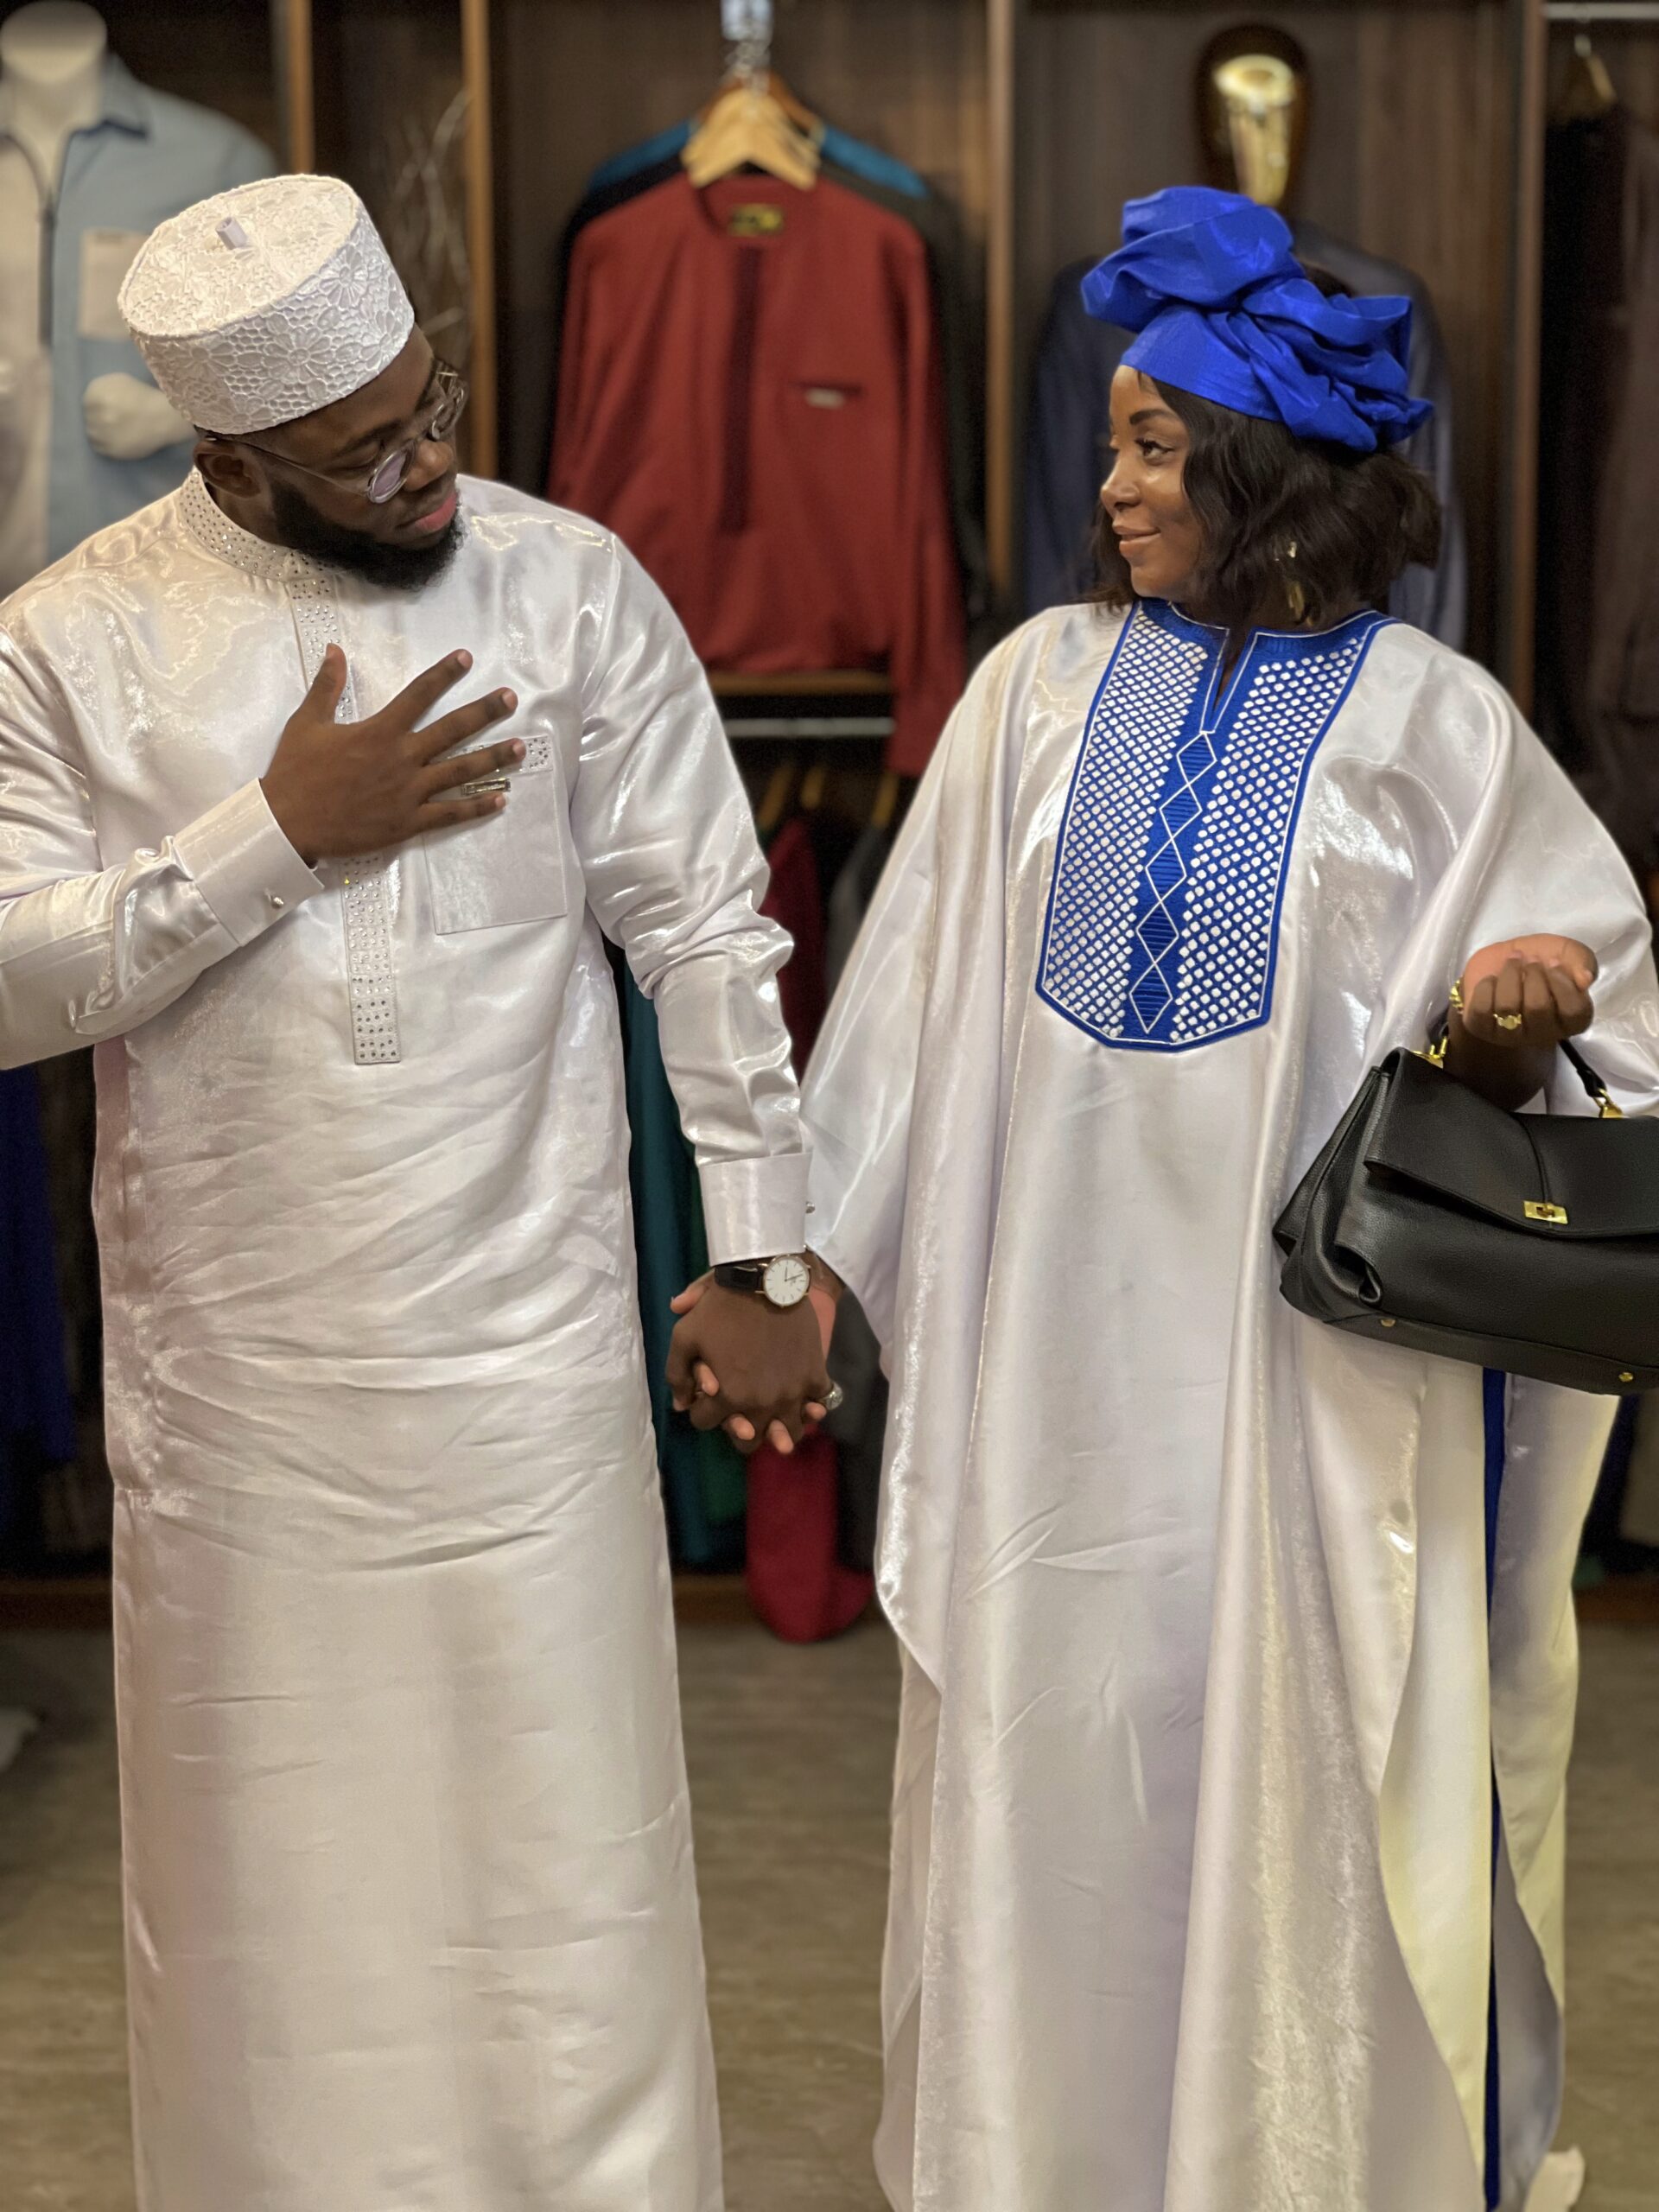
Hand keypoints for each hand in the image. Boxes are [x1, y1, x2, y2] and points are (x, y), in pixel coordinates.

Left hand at [82, 373, 191, 459]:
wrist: (164, 418)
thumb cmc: (144, 396)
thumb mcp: (119, 381)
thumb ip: (101, 387)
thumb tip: (91, 399)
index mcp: (97, 395)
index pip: (86, 403)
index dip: (96, 405)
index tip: (106, 407)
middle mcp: (97, 415)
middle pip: (88, 419)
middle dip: (96, 418)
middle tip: (111, 419)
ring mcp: (104, 435)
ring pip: (91, 434)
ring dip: (99, 432)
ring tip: (112, 430)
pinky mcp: (112, 451)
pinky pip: (100, 448)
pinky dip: (105, 444)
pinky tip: (115, 439)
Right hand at [262, 647, 521, 862]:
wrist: (288, 823)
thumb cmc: (295, 773)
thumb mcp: (307, 723)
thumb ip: (327, 686)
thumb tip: (334, 650)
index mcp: (379, 731)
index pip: (419, 695)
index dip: (444, 675)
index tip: (467, 659)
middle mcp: (402, 758)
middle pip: (453, 730)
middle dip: (485, 713)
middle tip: (511, 699)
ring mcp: (409, 792)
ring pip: (460, 772)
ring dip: (493, 759)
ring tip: (520, 748)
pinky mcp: (408, 822)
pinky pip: (450, 814)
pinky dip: (477, 807)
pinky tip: (500, 799)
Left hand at [666, 1279, 831, 1455]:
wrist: (767, 1277)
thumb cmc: (722, 1306)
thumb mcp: (684, 1335)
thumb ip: (677, 1374)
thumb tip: (681, 1404)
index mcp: (728, 1396)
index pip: (706, 1423)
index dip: (702, 1410)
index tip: (707, 1397)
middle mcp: (762, 1404)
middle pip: (749, 1441)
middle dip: (739, 1429)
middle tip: (739, 1412)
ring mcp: (793, 1393)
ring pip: (789, 1433)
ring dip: (779, 1427)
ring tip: (775, 1415)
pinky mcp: (816, 1377)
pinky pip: (819, 1404)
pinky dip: (811, 1403)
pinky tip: (803, 1396)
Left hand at [1458, 935, 1596, 1049]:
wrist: (1501, 959)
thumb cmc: (1542, 959)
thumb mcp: (1567, 953)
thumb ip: (1582, 961)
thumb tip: (1584, 979)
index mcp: (1571, 1020)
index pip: (1574, 1012)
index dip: (1563, 983)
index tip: (1553, 961)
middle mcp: (1543, 1034)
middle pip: (1538, 1008)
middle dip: (1533, 974)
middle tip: (1530, 960)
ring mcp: (1511, 1035)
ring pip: (1507, 1007)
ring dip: (1509, 974)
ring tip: (1512, 962)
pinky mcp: (1482, 1029)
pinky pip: (1481, 1009)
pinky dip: (1485, 986)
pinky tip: (1492, 980)